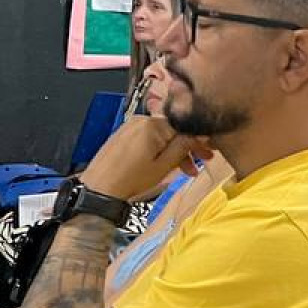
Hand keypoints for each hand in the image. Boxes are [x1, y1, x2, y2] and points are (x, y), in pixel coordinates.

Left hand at [80, 115, 208, 203]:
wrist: (98, 188)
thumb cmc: (132, 179)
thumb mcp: (164, 166)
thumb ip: (184, 146)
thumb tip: (202, 133)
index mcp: (153, 124)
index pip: (186, 126)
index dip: (200, 140)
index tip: (209, 152)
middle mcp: (142, 119)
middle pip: (174, 129)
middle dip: (188, 146)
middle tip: (202, 162)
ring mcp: (131, 125)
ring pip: (162, 134)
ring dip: (175, 149)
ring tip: (184, 170)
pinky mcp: (123, 133)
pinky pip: (149, 136)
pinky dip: (160, 148)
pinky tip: (165, 162)